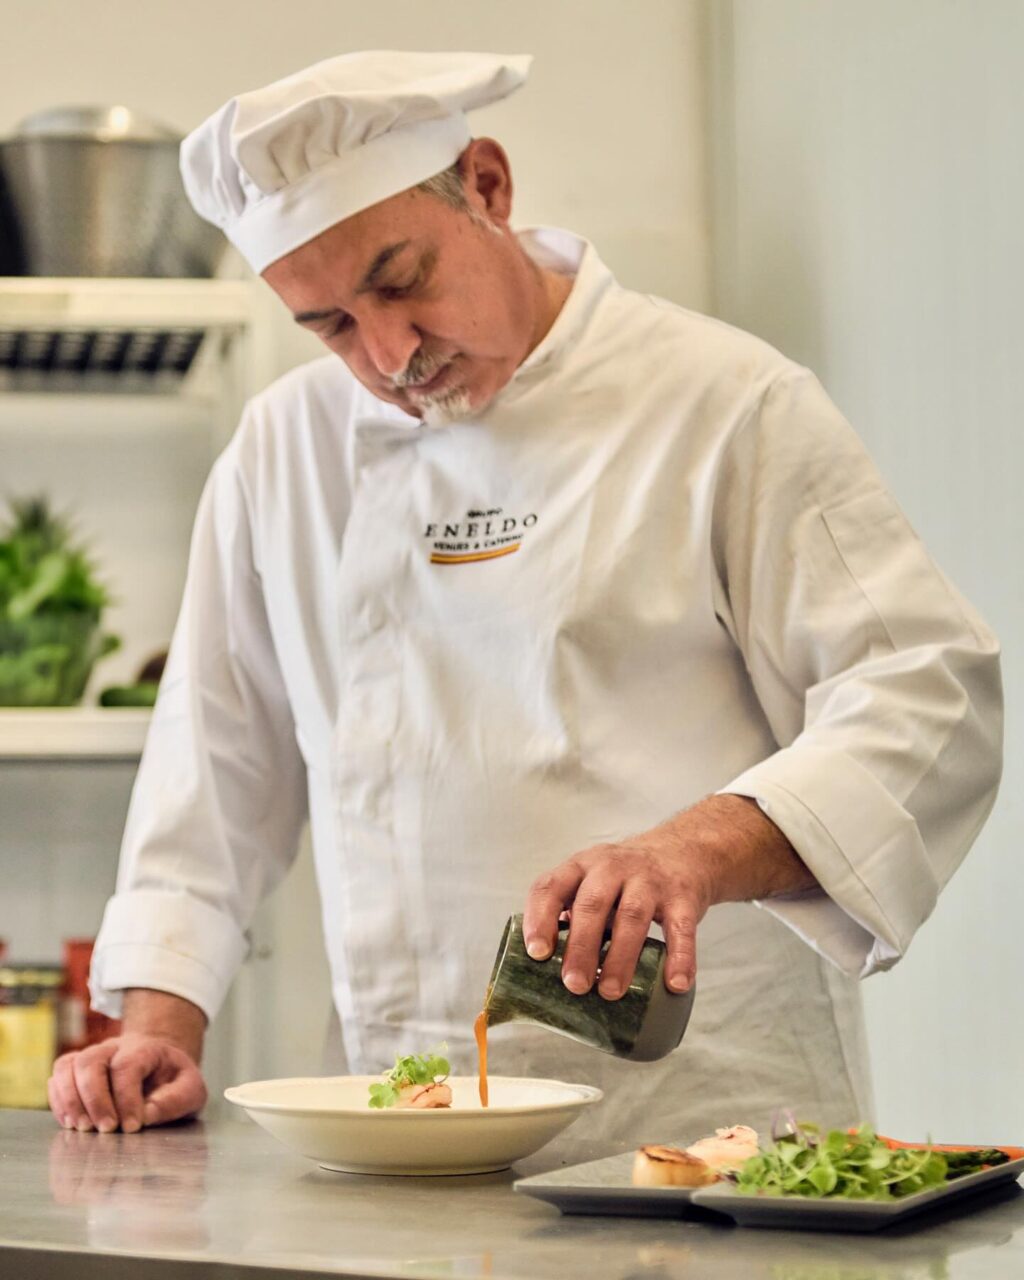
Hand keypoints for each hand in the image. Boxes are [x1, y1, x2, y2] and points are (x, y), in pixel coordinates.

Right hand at [48, 1033, 207, 1133]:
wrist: (159, 1064)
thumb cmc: (174, 1081)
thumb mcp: (191, 1089)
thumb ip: (176, 1101)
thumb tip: (147, 1115)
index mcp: (145, 1049)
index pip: (127, 1066)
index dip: (126, 1098)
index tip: (131, 1127)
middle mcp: (114, 1047)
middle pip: (91, 1062)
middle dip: (95, 1099)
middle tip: (105, 1130)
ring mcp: (92, 1056)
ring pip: (68, 1066)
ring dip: (70, 1099)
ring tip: (82, 1129)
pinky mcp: (76, 1070)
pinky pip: (57, 1077)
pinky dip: (58, 1100)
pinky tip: (70, 1122)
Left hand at [523, 795, 814, 1000]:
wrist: (681, 851)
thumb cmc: (624, 879)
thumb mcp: (592, 881)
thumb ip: (571, 913)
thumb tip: (548, 967)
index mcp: (582, 866)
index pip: (552, 886)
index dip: (540, 918)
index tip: (537, 954)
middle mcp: (613, 867)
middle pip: (592, 904)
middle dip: (581, 946)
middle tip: (574, 984)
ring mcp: (650, 880)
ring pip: (632, 916)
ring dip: (620, 957)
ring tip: (610, 991)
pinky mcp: (683, 896)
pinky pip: (681, 928)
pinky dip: (679, 957)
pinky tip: (674, 983)